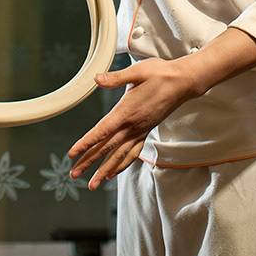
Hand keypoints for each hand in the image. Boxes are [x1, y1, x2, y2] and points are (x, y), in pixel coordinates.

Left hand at [68, 59, 201, 189]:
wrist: (182, 82)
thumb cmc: (160, 74)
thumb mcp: (137, 72)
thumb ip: (116, 78)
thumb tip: (97, 78)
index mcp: (126, 112)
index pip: (102, 131)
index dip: (86, 143)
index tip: (72, 154)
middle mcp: (132, 126)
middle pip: (107, 148)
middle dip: (89, 162)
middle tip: (74, 174)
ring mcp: (140, 131)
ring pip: (119, 155)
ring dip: (104, 170)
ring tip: (93, 183)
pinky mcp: (146, 131)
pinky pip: (133, 153)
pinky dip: (122, 164)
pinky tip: (114, 171)